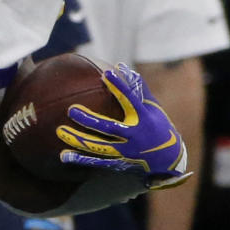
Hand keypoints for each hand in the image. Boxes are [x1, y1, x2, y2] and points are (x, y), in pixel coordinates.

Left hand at [56, 64, 188, 188]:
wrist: (169, 160)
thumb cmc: (158, 126)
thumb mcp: (153, 107)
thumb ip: (137, 87)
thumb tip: (121, 65)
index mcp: (143, 119)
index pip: (130, 100)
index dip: (119, 87)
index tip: (106, 74)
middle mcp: (134, 135)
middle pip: (109, 128)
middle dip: (90, 120)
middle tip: (71, 110)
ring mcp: (126, 151)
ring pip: (99, 147)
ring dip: (78, 140)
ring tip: (60, 131)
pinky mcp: (119, 163)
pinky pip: (97, 162)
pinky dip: (80, 159)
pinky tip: (63, 155)